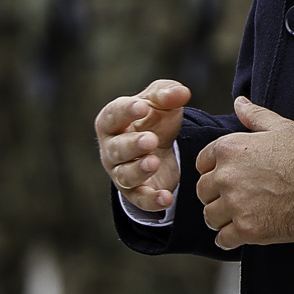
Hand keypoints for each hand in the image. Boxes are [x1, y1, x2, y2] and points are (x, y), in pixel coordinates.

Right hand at [96, 79, 191, 213]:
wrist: (162, 146)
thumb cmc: (154, 118)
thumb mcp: (161, 101)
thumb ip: (168, 93)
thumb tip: (182, 93)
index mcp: (112, 122)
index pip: (113, 115)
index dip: (125, 111)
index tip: (142, 107)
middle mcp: (111, 149)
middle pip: (116, 149)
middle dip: (133, 145)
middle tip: (150, 140)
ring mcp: (121, 173)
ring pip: (125, 175)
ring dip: (139, 170)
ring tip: (154, 163)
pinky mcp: (136, 193)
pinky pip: (140, 199)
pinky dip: (152, 200)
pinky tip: (166, 197)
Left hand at [196, 97, 293, 249]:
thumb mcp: (282, 128)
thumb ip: (255, 116)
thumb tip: (239, 103)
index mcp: (230, 148)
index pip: (202, 163)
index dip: (215, 170)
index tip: (229, 177)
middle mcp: (227, 175)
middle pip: (203, 191)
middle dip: (216, 196)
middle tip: (236, 199)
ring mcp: (236, 204)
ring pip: (210, 217)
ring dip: (222, 219)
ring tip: (239, 216)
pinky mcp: (247, 230)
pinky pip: (223, 240)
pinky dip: (230, 239)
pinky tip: (243, 233)